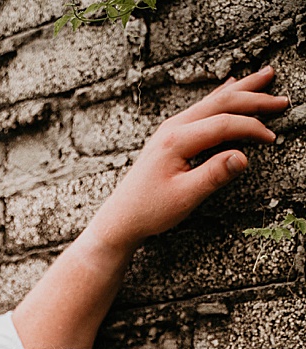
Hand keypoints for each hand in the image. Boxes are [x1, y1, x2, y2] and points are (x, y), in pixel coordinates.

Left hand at [90, 66, 288, 251]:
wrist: (119, 219)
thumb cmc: (149, 211)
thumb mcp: (185, 198)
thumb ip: (214, 175)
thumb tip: (244, 156)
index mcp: (176, 141)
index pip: (224, 124)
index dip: (252, 128)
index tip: (272, 138)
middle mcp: (171, 129)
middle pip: (220, 104)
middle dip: (254, 98)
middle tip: (282, 99)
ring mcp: (169, 130)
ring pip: (211, 101)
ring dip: (241, 90)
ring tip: (266, 76)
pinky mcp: (169, 136)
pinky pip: (201, 109)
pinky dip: (221, 97)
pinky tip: (231, 86)